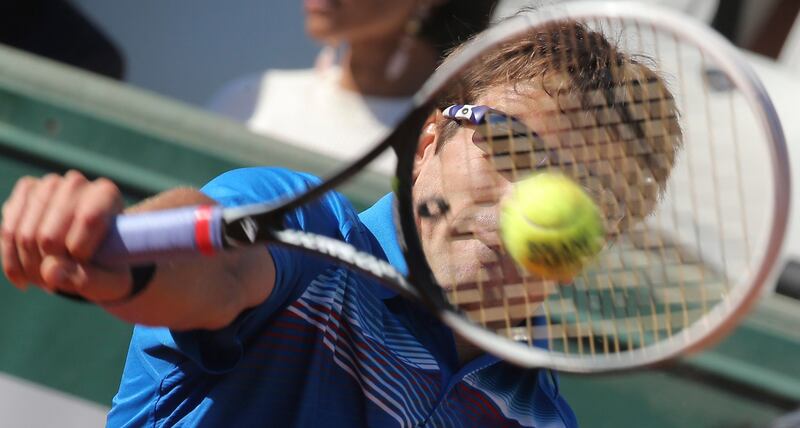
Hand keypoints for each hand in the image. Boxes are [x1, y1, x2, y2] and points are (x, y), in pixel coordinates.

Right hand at [1, 170, 132, 301]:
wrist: (90, 255)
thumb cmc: (106, 266)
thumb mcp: (109, 281)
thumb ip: (86, 279)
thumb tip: (50, 272)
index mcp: (107, 195)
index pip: (88, 220)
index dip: (79, 252)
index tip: (82, 266)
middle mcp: (77, 183)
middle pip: (48, 235)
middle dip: (49, 268)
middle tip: (58, 284)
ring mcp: (47, 185)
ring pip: (24, 236)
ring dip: (29, 268)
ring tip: (44, 282)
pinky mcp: (24, 192)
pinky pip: (7, 232)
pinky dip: (12, 262)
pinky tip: (25, 277)